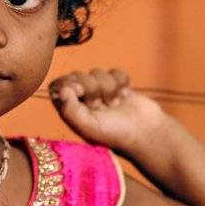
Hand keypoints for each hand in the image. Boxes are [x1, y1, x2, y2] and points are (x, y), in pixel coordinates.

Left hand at [49, 69, 167, 152]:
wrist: (145, 132)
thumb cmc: (114, 134)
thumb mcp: (88, 126)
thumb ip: (70, 109)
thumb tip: (61, 89)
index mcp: (71, 110)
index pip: (59, 85)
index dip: (68, 83)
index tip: (79, 91)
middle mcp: (83, 100)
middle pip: (78, 75)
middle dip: (92, 87)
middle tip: (100, 105)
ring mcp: (100, 91)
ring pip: (97, 72)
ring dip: (109, 88)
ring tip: (114, 105)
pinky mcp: (117, 85)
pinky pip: (115, 72)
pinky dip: (121, 82)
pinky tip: (124, 96)